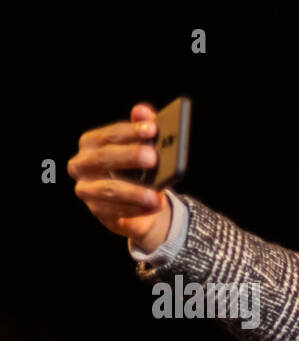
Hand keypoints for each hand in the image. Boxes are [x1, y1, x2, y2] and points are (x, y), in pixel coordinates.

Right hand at [68, 102, 170, 252]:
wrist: (141, 204)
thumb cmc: (140, 169)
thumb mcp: (144, 148)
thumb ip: (143, 128)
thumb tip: (145, 111)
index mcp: (91, 143)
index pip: (109, 134)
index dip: (130, 131)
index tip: (152, 129)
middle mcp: (82, 165)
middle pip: (104, 158)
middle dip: (130, 156)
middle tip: (153, 157)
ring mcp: (87, 190)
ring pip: (108, 189)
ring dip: (134, 192)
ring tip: (156, 194)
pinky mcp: (97, 212)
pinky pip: (116, 212)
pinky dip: (137, 209)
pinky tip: (154, 206)